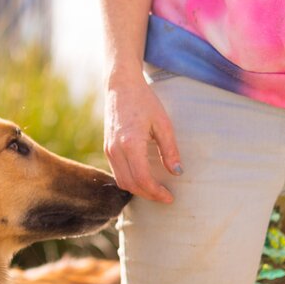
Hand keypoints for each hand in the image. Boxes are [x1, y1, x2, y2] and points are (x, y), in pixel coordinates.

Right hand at [103, 74, 182, 202]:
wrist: (120, 86)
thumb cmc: (144, 101)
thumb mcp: (163, 123)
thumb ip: (170, 150)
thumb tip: (177, 172)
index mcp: (130, 144)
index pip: (142, 179)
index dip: (156, 192)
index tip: (170, 197)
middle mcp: (115, 150)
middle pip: (130, 185)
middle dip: (148, 194)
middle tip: (165, 197)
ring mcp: (108, 149)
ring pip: (121, 181)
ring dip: (138, 189)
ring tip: (155, 189)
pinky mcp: (107, 148)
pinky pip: (117, 172)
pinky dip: (130, 180)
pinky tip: (143, 178)